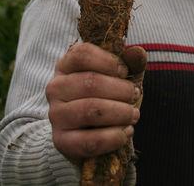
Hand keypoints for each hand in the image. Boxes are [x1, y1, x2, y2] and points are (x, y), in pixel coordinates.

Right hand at [46, 42, 146, 163]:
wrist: (91, 130)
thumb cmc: (107, 94)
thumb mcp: (119, 75)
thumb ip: (130, 62)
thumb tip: (138, 52)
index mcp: (66, 64)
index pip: (82, 54)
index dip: (108, 61)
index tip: (125, 71)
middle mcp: (56, 87)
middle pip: (89, 82)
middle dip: (120, 89)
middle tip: (135, 94)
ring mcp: (56, 115)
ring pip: (90, 110)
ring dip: (120, 112)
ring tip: (134, 114)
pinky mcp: (61, 141)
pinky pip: (90, 141)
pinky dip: (114, 137)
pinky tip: (126, 131)